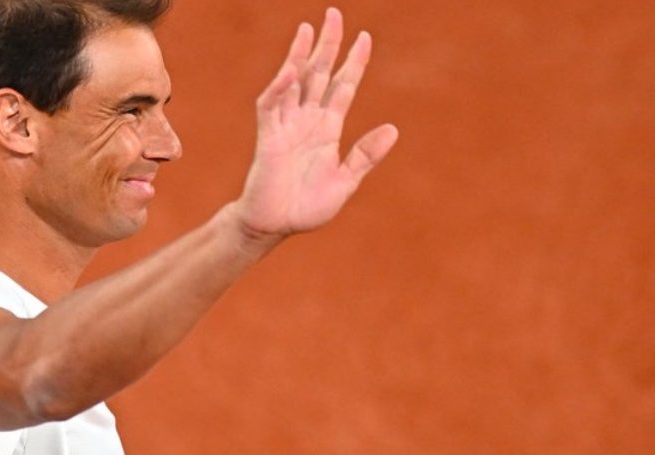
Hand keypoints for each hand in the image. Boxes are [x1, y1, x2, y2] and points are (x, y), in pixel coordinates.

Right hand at [231, 8, 398, 238]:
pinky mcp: (268, 137)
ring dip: (301, 55)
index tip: (364, 38)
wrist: (275, 226)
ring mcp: (286, 126)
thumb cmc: (307, 207)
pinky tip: (291, 70)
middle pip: (319, 75)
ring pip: (295, 82)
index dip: (353, 63)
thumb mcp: (345, 181)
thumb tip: (393, 129)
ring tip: (308, 28)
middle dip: (327, 45)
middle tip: (334, 15)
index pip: (343, 87)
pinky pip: (272, 106)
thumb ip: (365, 155)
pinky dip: (280, 87)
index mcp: (328, 130)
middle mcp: (307, 121)